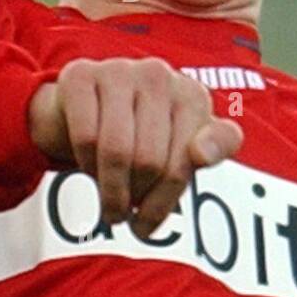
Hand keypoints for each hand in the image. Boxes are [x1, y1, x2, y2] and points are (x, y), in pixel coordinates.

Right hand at [28, 57, 241, 238]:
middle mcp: (159, 76)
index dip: (164, 202)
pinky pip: (85, 136)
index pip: (185, 162)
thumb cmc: (145, 133)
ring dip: (109, 189)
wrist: (87, 108)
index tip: (147, 226)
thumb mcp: (184, 146)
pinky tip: (90, 169)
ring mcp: (119, 71)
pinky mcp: (80, 75)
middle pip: (149, 161)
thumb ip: (215, 147)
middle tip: (122, 215)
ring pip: (116, 150)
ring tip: (109, 204)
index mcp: (192, 96)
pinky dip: (86, 163)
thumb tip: (203, 154)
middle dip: (134, 198)